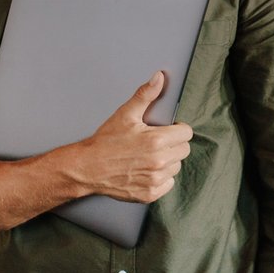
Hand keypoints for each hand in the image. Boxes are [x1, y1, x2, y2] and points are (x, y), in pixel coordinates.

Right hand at [80, 72, 194, 202]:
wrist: (87, 168)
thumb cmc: (105, 142)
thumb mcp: (125, 114)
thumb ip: (146, 95)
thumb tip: (159, 78)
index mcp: (157, 140)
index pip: (186, 133)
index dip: (177, 129)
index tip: (168, 130)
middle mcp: (159, 161)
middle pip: (184, 150)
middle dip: (173, 144)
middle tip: (155, 142)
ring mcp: (155, 179)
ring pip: (176, 167)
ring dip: (167, 162)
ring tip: (148, 156)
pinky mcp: (150, 194)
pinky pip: (168, 184)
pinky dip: (160, 178)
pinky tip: (146, 170)